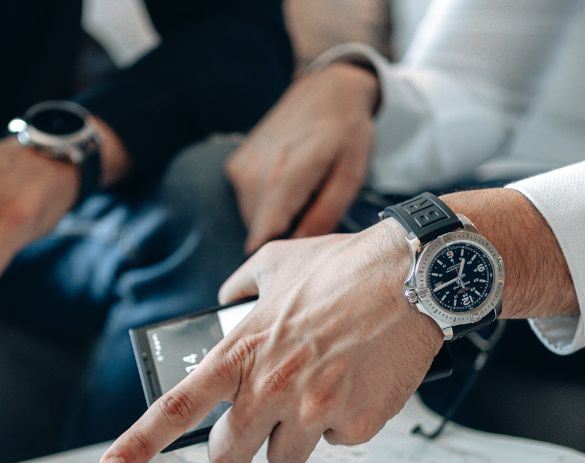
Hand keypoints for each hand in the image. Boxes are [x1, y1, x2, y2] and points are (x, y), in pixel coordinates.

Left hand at [99, 221, 442, 462]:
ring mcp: (313, 409)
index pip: (177, 407)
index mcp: (241, 351)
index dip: (138, 444)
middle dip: (241, 445)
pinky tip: (358, 382)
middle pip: (229, 457)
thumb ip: (240, 287)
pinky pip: (337, 444)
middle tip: (263, 417)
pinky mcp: (356, 423)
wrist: (415, 273)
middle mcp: (269, 385)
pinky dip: (345, 422)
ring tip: (322, 385)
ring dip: (297, 433)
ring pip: (284, 458)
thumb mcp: (277, 263)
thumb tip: (225, 300)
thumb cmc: (345, 267)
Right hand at [225, 62, 378, 253]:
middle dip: (284, 231)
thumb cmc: (346, 132)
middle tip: (313, 209)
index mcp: (281, 180)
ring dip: (277, 216)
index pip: (263, 241)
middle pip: (260, 232)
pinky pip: (248, 202)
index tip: (304, 247)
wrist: (327, 89)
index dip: (283, 252)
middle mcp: (251, 175)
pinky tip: (288, 181)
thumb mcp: (350, 177)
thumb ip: (323, 216)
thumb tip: (298, 246)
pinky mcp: (234, 165)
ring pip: (253, 220)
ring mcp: (239, 169)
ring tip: (303, 192)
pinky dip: (268, 201)